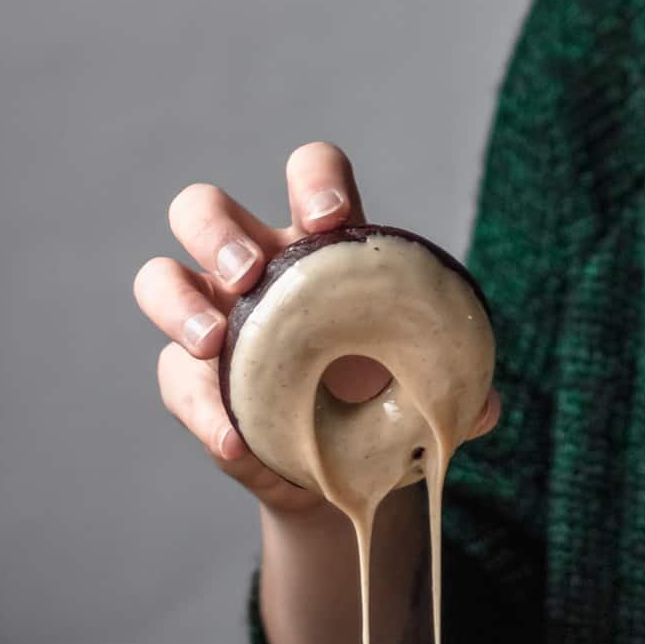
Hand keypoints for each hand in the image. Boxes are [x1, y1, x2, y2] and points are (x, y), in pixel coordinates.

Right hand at [133, 141, 500, 514]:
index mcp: (320, 243)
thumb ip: (453, 384)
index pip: (308, 173)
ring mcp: (210, 317)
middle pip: (204, 210)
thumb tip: (484, 407)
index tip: (328, 218)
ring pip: (159, 278)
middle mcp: (254, 265)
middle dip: (217, 234)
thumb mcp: (424, 382)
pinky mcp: (189, 382)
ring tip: (214, 344)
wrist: (343, 470)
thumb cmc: (386, 395)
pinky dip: (203, 413)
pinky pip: (174, 383)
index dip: (312, 180)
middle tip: (247, 275)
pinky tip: (235, 441)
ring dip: (179, 305)